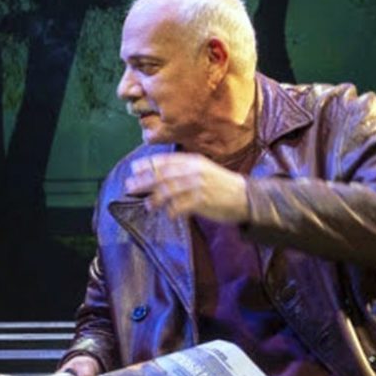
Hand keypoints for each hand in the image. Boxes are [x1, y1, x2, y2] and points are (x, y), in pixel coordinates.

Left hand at [124, 153, 248, 222]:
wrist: (246, 196)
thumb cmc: (221, 185)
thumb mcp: (202, 170)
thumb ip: (182, 171)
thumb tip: (157, 176)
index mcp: (193, 161)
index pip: (166, 161)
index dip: (148, 164)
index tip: (133, 169)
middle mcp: (194, 171)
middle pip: (164, 174)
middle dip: (144, 180)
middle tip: (129, 186)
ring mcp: (199, 185)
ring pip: (170, 189)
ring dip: (156, 198)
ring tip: (148, 205)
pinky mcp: (204, 201)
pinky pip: (182, 206)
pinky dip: (172, 210)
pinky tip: (168, 215)